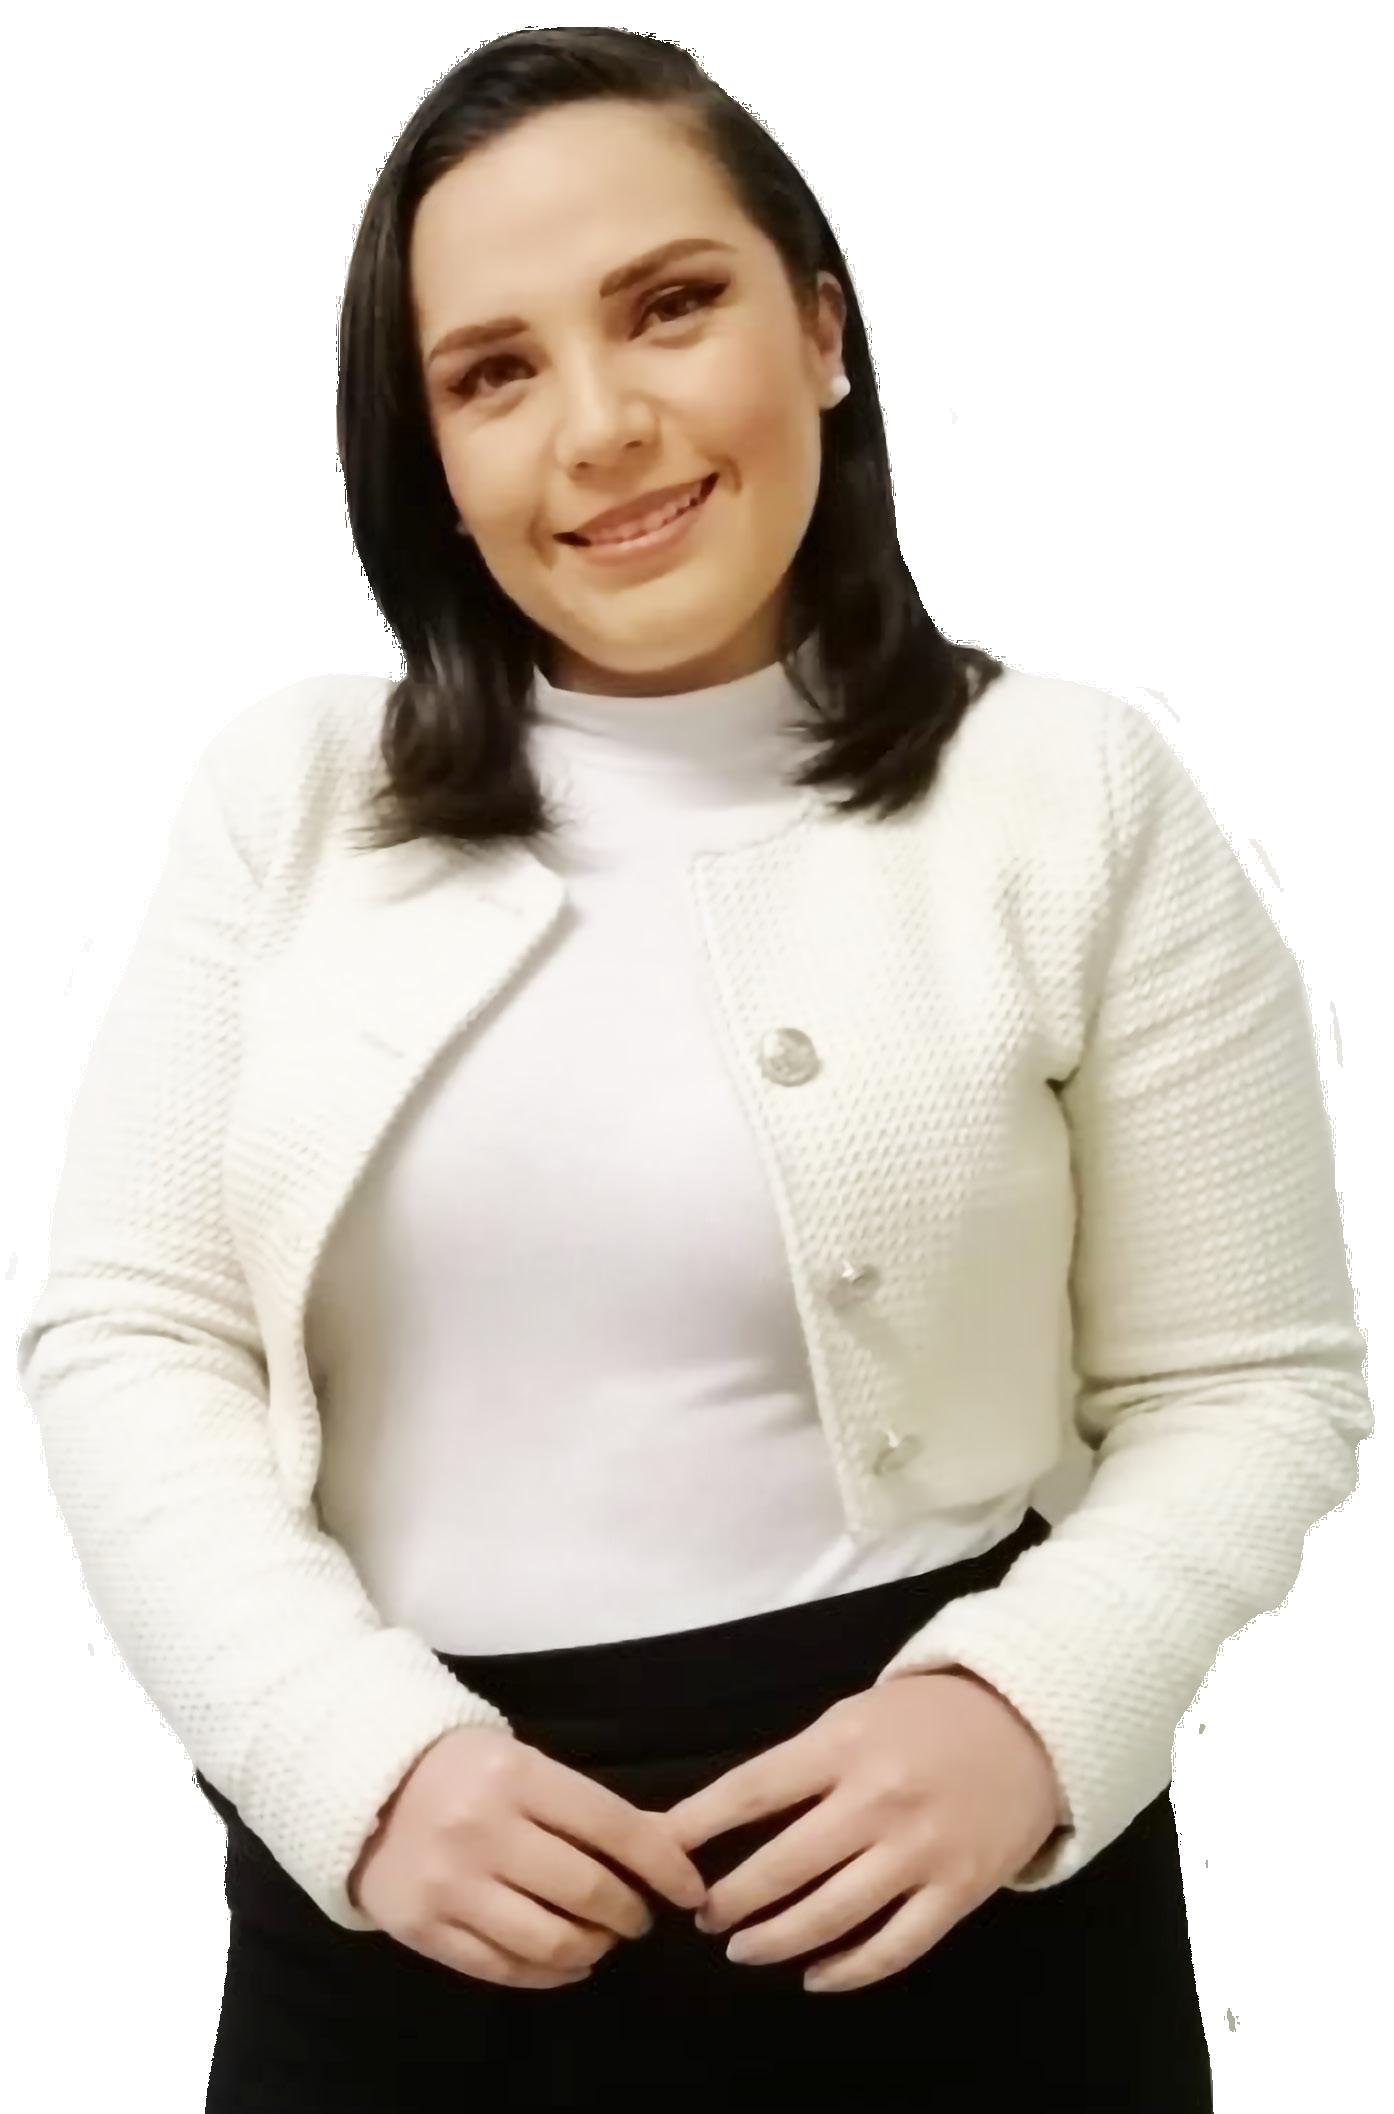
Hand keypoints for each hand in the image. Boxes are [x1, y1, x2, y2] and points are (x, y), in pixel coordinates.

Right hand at [349, 1726, 708, 1988]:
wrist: (363, 1786)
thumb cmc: (460, 1769)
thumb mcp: (521, 1763)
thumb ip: (583, 1805)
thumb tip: (663, 1846)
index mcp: (516, 1775)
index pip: (613, 1826)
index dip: (663, 1864)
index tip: (688, 1888)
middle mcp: (484, 1831)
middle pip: (587, 1890)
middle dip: (630, 1913)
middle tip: (639, 1917)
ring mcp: (451, 1886)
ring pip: (549, 1942)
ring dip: (593, 1948)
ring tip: (601, 1939)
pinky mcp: (424, 1930)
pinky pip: (504, 1970)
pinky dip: (549, 1975)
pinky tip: (567, 1963)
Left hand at [658, 1671, 1062, 1992]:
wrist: (1031, 1723)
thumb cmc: (927, 1717)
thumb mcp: (856, 1716)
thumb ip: (802, 1764)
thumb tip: (727, 1814)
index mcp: (843, 1744)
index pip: (750, 1790)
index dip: (697, 1828)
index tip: (660, 1855)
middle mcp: (878, 1798)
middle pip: (782, 1864)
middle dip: (730, 1899)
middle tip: (704, 1916)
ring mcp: (920, 1849)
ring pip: (830, 1915)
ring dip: (775, 1940)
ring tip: (743, 1948)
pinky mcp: (958, 1890)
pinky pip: (894, 1947)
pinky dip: (848, 1972)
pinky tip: (816, 1977)